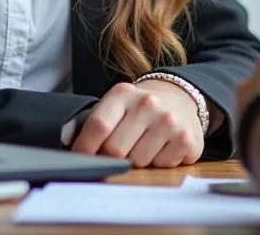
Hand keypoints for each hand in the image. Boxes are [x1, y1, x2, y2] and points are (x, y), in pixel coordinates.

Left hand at [71, 80, 204, 167]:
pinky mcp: (186, 139)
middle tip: (119, 151)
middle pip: (114, 150)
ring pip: (138, 162)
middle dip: (112, 158)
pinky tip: (162, 146)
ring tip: (144, 144)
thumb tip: (73, 155)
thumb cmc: (139, 109)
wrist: (178, 97)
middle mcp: (148, 103)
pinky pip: (161, 166)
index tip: (81, 160)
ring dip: (138, 161)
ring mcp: (169, 120)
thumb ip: (96, 125)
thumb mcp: (116, 106)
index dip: (84, 149)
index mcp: (124, 93)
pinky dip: (159, 162)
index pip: (97, 126)